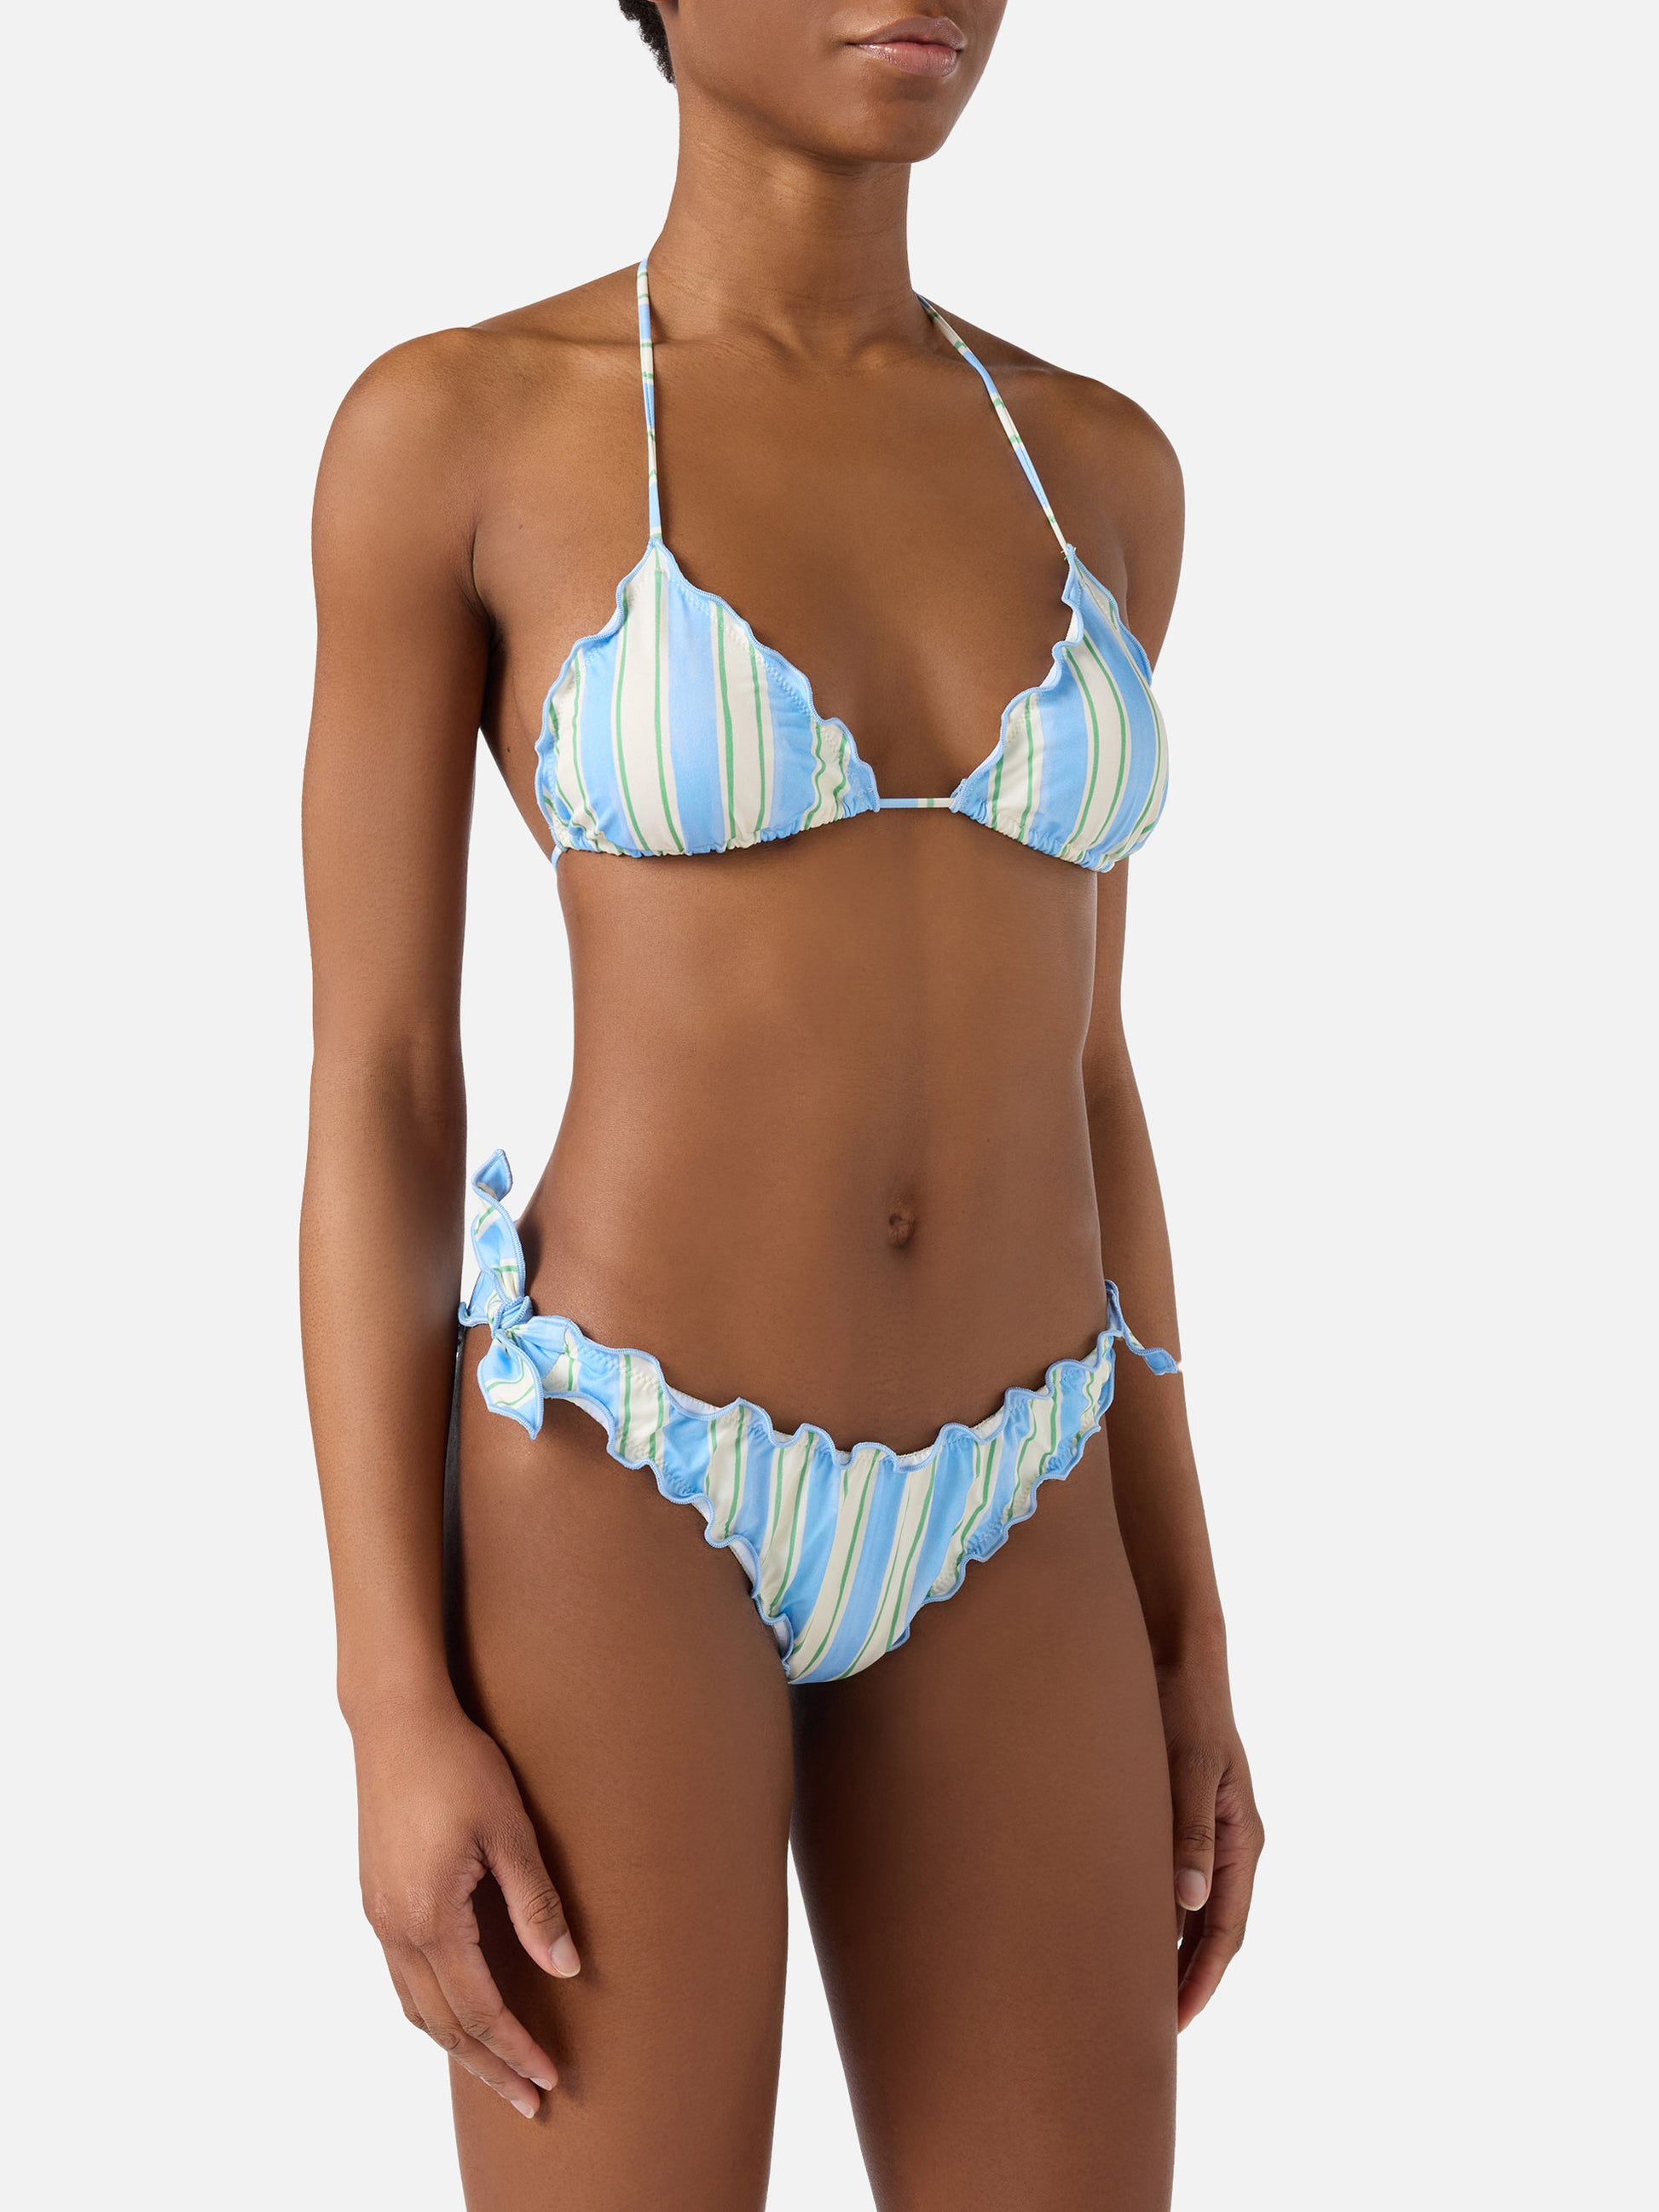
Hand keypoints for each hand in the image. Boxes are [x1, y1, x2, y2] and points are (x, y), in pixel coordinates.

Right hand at [353, 1692, 578, 2118]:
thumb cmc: (459, 1764)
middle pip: (443, 2025)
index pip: (479, 2009)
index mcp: (431, 1917)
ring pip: (416, 2007)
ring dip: (457, 2045)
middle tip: (529, 2100)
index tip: (550, 2078)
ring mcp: (380, 1915)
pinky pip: (402, 1978)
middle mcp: (395, 1928)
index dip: (516, 2048)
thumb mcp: (511, 1832)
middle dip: (488, 2066)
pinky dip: (431, 2010)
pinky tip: (457, 2010)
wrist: (396, 1720)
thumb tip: (566, 1971)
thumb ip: (536, 1906)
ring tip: (497, 2069)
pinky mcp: (377, 1897)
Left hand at [1158, 1656, 1263, 2028]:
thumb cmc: (1183, 1708)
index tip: (1175, 2022)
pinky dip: (1156, 1912)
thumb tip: (1191, 1903)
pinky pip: (1174, 1880)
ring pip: (1193, 1910)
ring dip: (1169, 1949)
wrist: (1177, 1657)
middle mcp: (1230, 1844)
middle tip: (1148, 2027)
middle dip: (1185, 1979)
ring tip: (1132, 1991)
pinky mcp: (1182, 1817)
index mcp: (1242, 1840)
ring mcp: (1208, 1832)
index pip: (1226, 1932)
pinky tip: (1122, 1927)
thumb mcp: (1190, 1769)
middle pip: (1212, 1931)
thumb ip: (1191, 1832)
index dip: (1201, 1980)